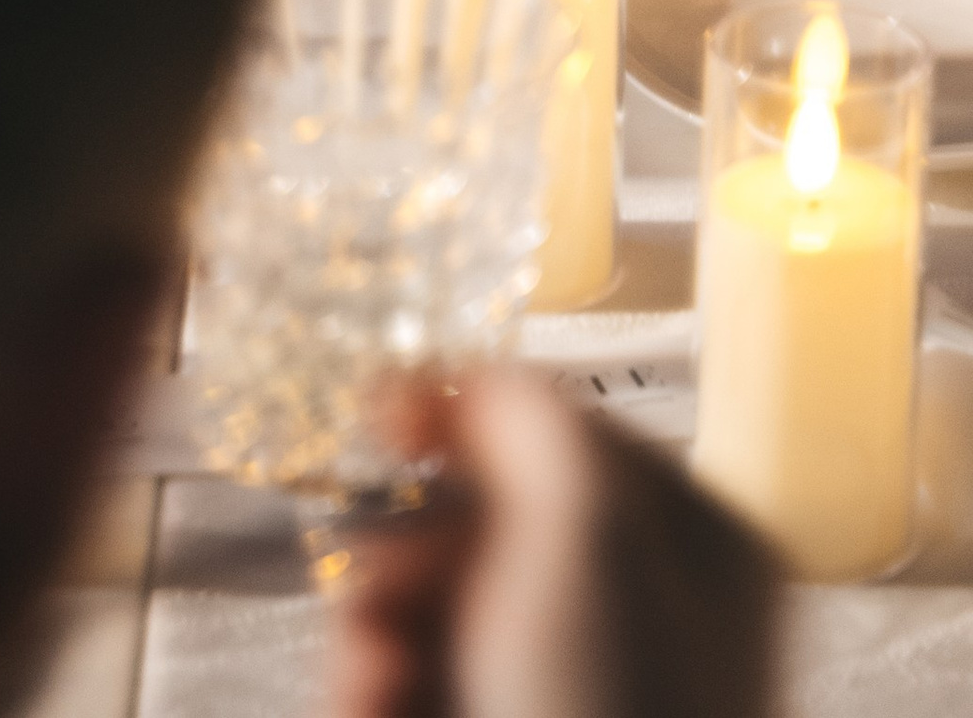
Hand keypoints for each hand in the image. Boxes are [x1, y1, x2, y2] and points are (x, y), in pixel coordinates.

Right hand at [327, 371, 778, 717]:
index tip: (381, 417)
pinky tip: (367, 701)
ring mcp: (577, 692)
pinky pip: (417, 677)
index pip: (564, 422)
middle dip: (404, 542)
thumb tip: (465, 386)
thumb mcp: (583, 527)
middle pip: (483, 513)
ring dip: (371, 622)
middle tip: (376, 582)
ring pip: (435, 601)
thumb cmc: (601, 714)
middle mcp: (650, 612)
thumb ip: (529, 416)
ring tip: (368, 673)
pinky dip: (373, 682)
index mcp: (703, 544)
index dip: (465, 409)